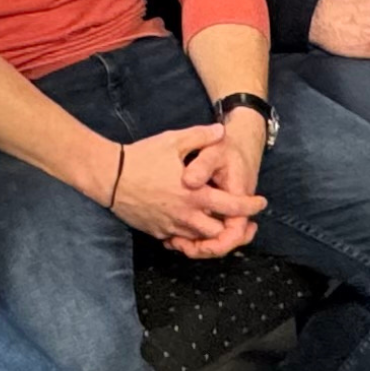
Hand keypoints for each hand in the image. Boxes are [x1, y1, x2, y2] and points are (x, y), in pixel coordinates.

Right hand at [110, 125, 263, 257]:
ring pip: (198, 239)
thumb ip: (202, 136)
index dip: (250, 207)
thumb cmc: (142, 157)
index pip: (232, 207)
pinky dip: (189, 235)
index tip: (261, 202)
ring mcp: (168, 226)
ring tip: (219, 220)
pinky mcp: (155, 231)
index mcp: (195, 195)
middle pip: (218, 231)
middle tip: (241, 217)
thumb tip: (221, 131)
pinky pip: (178, 240)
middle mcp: (184, 215)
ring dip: (211, 231)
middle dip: (232, 226)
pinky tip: (193, 222)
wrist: (108, 177)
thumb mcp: (174, 140)